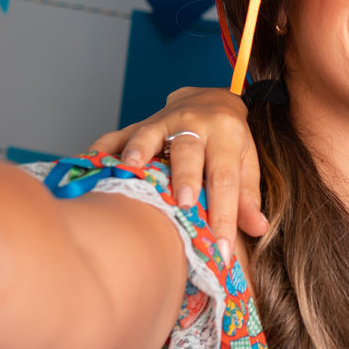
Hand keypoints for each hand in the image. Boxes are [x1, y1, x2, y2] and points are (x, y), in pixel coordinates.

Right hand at [89, 87, 265, 246]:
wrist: (211, 99)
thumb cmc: (229, 140)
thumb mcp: (246, 162)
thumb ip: (248, 196)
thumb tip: (258, 229)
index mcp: (226, 136)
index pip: (226, 179)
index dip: (225, 215)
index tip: (221, 249)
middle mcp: (195, 123)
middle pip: (189, 151)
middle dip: (186, 177)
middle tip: (184, 203)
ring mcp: (164, 121)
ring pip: (150, 134)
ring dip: (139, 150)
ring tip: (130, 168)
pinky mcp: (139, 123)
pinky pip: (117, 134)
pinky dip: (102, 148)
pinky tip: (89, 162)